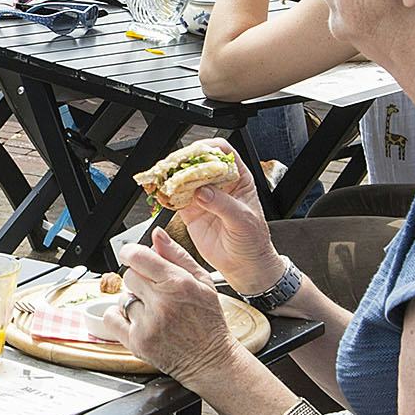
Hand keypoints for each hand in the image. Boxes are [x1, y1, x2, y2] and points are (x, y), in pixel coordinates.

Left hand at [112, 228, 245, 386]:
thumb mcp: (202, 282)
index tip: (131, 255)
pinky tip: (137, 320)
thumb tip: (157, 234)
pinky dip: (119, 317)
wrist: (211, 360)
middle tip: (154, 291)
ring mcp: (148, 324)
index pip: (138, 256)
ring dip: (134, 301)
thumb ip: (177, 255)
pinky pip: (112, 318)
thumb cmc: (209, 321)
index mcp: (177, 284)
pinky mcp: (137, 342)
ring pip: (123, 297)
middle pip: (129, 276)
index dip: (131, 252)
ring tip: (154, 311)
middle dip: (139, 280)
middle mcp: (161, 303)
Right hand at [172, 160, 286, 293]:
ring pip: (183, 178)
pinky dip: (166, 195)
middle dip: (184, 162)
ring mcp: (203, 197)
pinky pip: (175, 198)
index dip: (208, 149)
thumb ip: (223, 204)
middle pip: (198, 162)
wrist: (245, 265)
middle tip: (173, 167)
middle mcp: (219, 184)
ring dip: (171, 177)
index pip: (223, 153)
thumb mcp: (243, 220)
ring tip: (162, 178)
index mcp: (238, 179)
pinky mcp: (190, 211)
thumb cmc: (253, 240)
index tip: (195, 154)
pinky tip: (161, 194)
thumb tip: (203, 191)